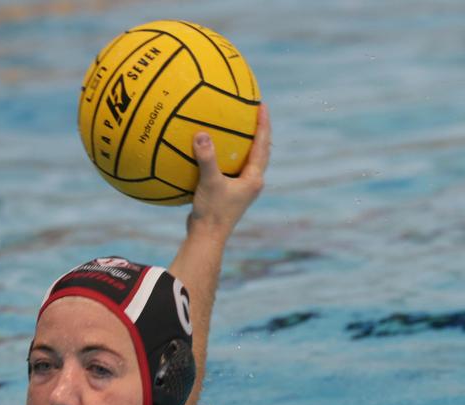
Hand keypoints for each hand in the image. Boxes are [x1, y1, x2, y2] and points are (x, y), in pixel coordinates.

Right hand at [188, 104, 270, 236]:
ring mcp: (241, 189)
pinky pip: (230, 168)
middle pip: (260, 151)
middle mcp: (251, 183)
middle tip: (254, 112)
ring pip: (247, 160)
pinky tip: (211, 150)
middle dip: (259, 131)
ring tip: (238, 127)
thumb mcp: (209, 182)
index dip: (263, 124)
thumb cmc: (212, 212)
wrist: (206, 238)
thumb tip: (201, 134)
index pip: (263, 145)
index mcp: (254, 179)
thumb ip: (207, 158)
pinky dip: (225, 156)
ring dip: (245, 144)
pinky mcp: (228, 194)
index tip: (262, 105)